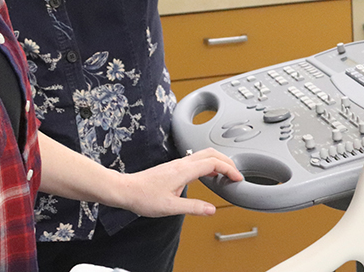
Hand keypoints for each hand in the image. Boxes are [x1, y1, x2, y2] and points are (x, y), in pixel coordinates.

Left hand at [119, 148, 243, 217]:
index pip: (213, 163)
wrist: (126, 190)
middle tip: (236, 173)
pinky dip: (208, 164)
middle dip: (227, 160)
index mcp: (183, 170)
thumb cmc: (144, 197)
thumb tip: (211, 210)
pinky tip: (208, 175)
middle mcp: (181, 163)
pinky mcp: (174, 167)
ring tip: (226, 174)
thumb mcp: (170, 208)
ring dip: (218, 161)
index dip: (229, 168)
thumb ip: (193, 207)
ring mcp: (177, 163)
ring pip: (203, 154)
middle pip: (211, 153)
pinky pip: (196, 160)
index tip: (237, 178)